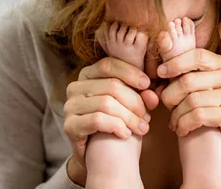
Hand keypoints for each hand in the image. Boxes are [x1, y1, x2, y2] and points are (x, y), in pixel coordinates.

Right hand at [63, 56, 157, 183]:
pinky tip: (125, 134)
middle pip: (111, 85)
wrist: (99, 156)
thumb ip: (141, 95)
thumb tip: (151, 93)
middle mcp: (75, 87)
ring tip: (141, 128)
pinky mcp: (69, 125)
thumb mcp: (130, 105)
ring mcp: (70, 106)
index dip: (130, 73)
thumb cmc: (116, 123)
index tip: (147, 84)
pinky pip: (97, 120)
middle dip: (134, 101)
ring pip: (106, 103)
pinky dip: (116, 126)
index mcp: (88, 75)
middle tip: (146, 116)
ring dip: (129, 117)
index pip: (108, 64)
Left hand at [157, 48, 220, 167]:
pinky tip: (182, 130)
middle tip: (167, 107)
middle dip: (170, 95)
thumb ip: (181, 77)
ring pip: (192, 100)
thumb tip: (159, 71)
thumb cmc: (208, 111)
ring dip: (176, 114)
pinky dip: (184, 124)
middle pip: (189, 80)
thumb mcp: (196, 89)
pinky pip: (199, 115)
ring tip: (174, 122)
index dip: (175, 62)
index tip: (160, 72)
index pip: (197, 55)